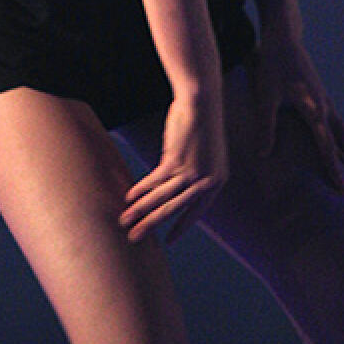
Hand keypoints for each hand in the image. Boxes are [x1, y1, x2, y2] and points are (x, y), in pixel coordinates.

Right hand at [119, 93, 228, 242]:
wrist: (202, 102)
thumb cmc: (203, 124)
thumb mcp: (206, 154)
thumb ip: (194, 172)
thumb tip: (173, 185)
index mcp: (217, 181)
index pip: (197, 212)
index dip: (182, 226)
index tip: (170, 241)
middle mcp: (206, 181)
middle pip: (175, 209)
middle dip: (153, 225)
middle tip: (136, 238)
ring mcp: (191, 171)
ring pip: (161, 198)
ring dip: (141, 210)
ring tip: (125, 221)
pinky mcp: (176, 161)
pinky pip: (155, 180)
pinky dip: (140, 189)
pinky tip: (129, 196)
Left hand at [252, 35, 343, 194]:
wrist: (285, 39)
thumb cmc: (273, 66)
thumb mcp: (265, 96)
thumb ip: (266, 126)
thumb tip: (263, 155)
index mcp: (315, 110)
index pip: (327, 147)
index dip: (334, 171)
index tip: (342, 191)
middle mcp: (326, 108)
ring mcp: (326, 103)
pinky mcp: (322, 99)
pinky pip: (338, 127)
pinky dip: (343, 144)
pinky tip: (341, 152)